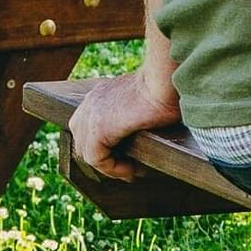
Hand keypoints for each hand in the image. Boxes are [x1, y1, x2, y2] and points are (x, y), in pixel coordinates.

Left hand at [67, 57, 178, 175]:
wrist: (166, 80)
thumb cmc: (167, 88)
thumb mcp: (144, 98)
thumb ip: (134, 111)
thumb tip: (143, 130)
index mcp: (100, 94)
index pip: (87, 128)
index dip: (105, 146)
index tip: (129, 156)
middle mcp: (90, 103)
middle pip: (83, 141)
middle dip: (105, 158)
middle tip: (130, 168)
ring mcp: (91, 115)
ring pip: (88, 152)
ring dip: (110, 166)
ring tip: (132, 170)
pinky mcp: (98, 129)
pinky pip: (96, 159)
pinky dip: (114, 169)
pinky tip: (133, 169)